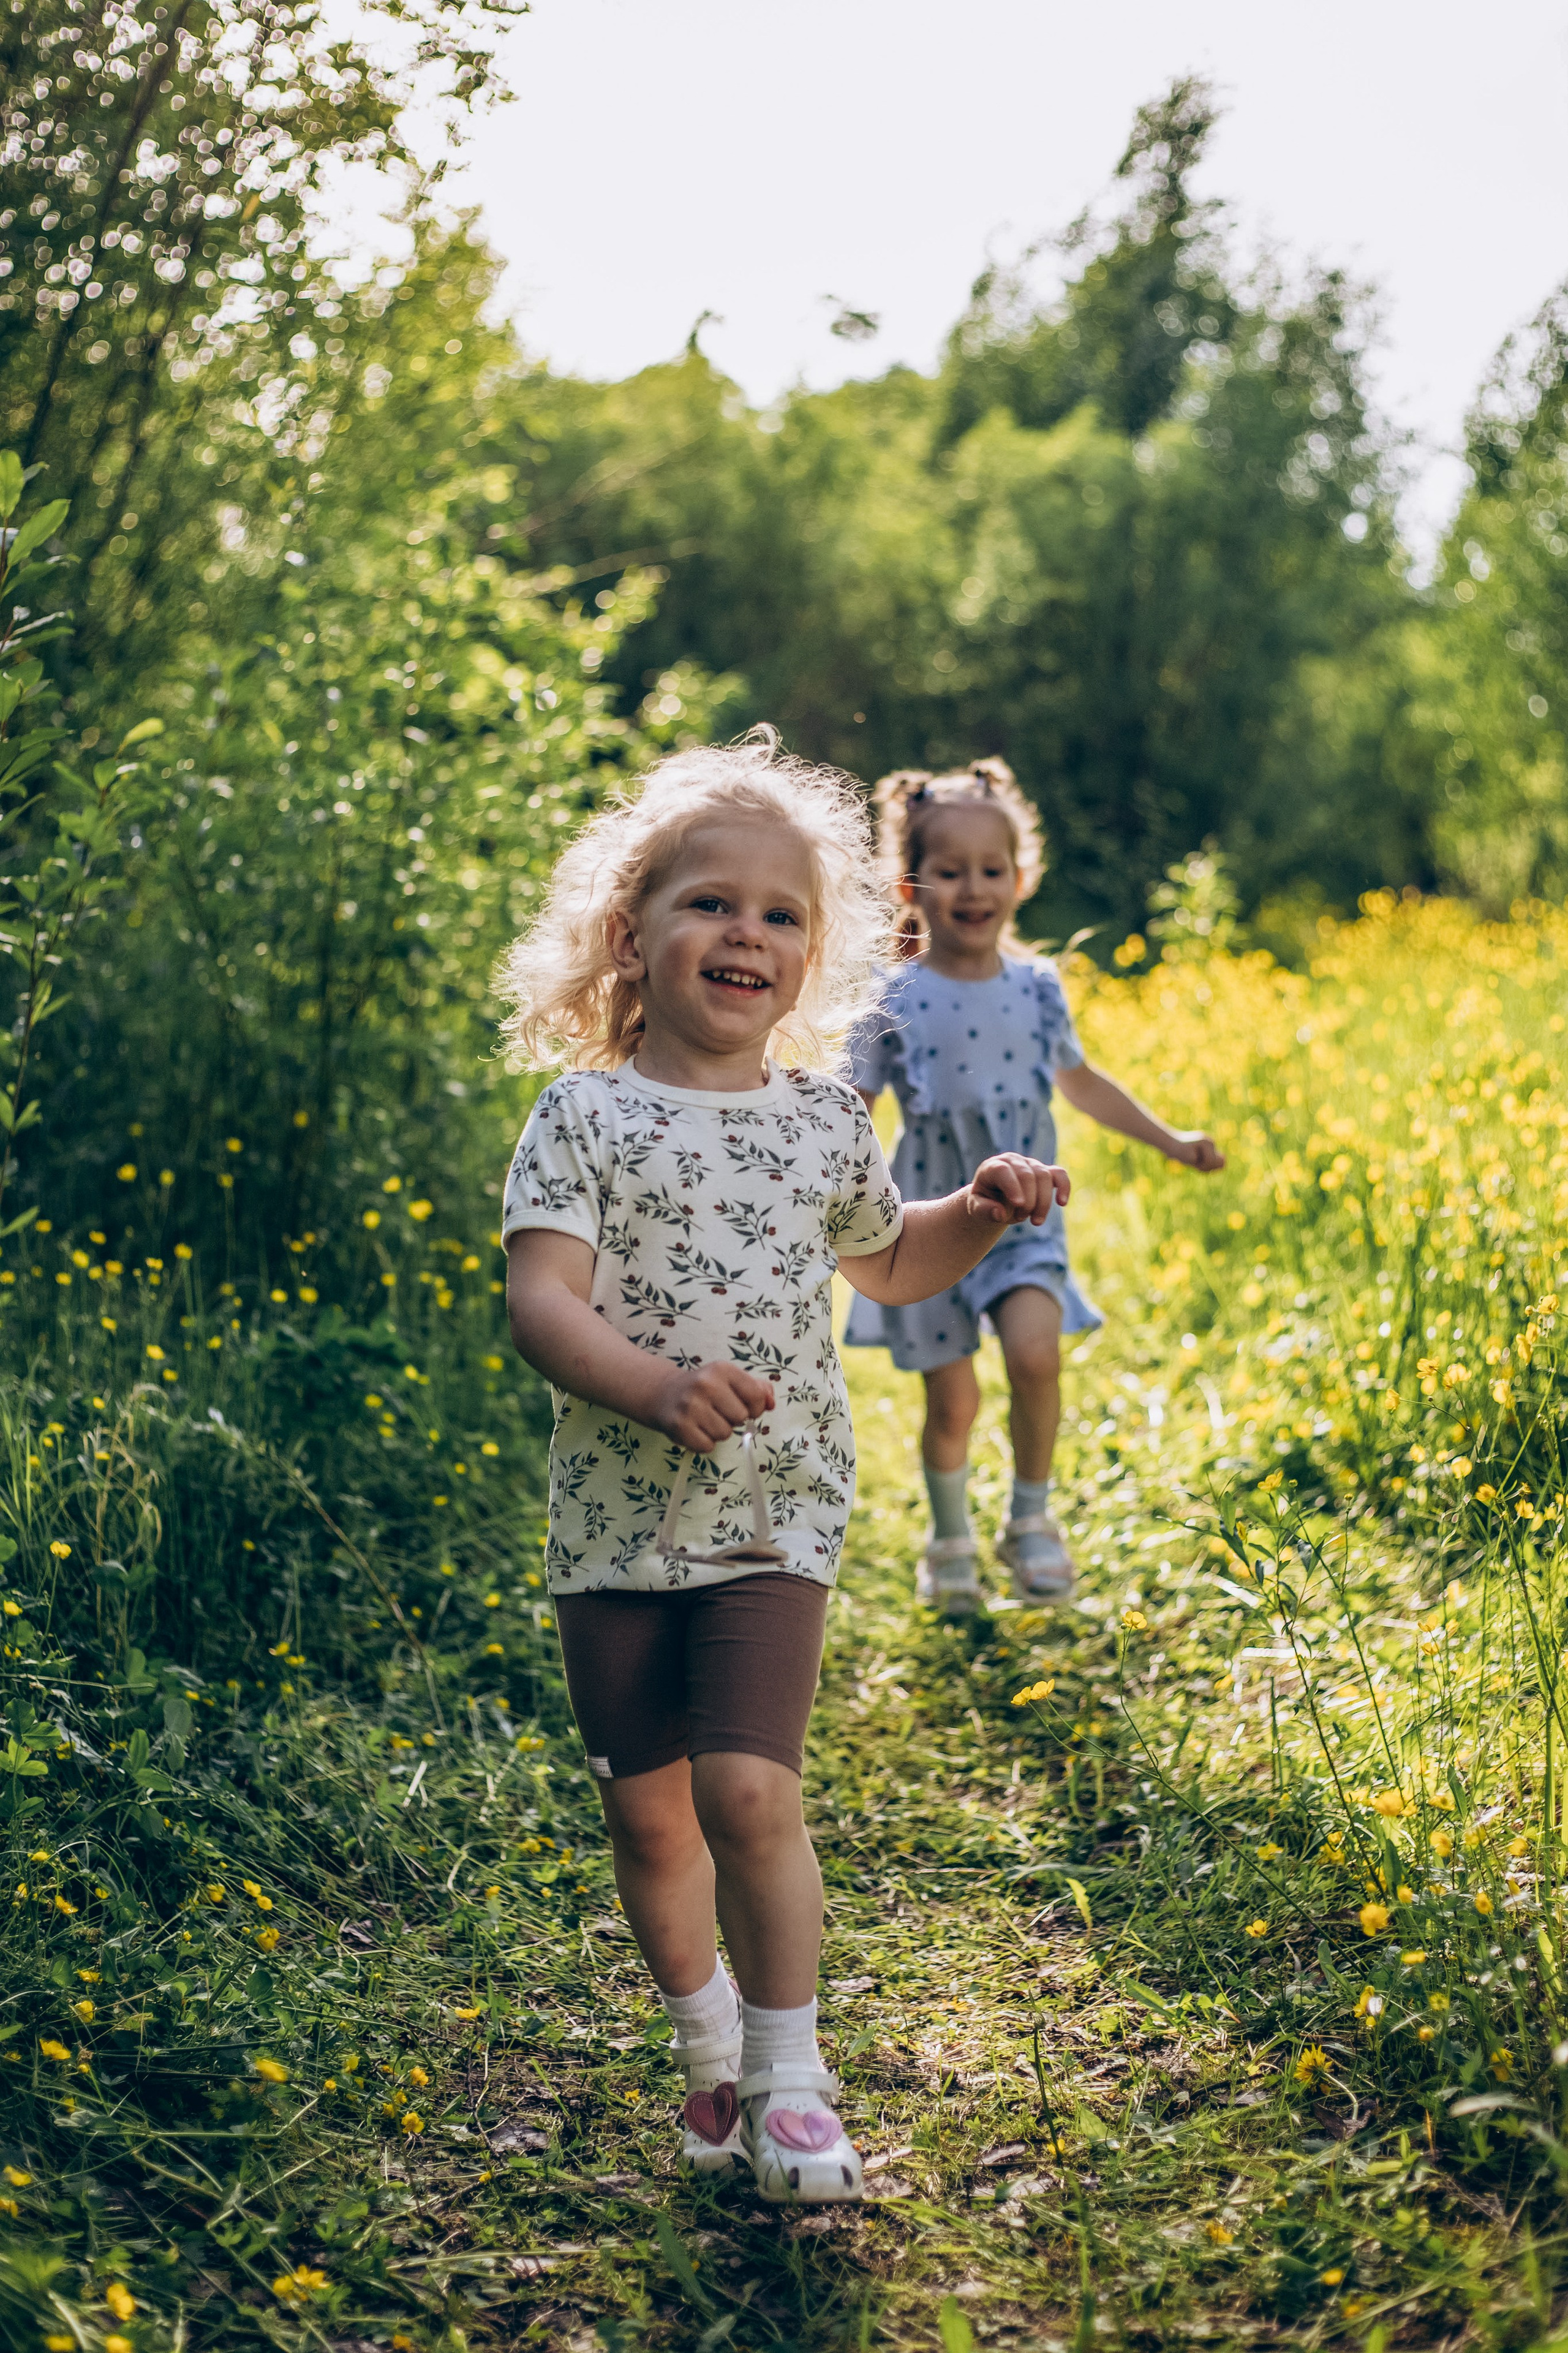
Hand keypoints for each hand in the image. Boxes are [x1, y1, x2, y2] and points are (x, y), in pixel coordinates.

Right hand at [653, 1359, 774, 1451]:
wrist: (664, 1393)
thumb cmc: (705, 1388)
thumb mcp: (730, 1380)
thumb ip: (757, 1389)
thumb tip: (771, 1403)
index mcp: (722, 1370)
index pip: (756, 1396)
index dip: (755, 1407)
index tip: (743, 1405)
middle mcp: (706, 1385)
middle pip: (741, 1418)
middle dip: (733, 1419)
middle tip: (718, 1411)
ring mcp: (691, 1406)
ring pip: (724, 1434)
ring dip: (718, 1432)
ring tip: (705, 1420)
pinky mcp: (680, 1426)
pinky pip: (707, 1447)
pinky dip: (704, 1443)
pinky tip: (695, 1429)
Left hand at [967, 1153, 1070, 1226]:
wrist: (995, 1198)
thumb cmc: (985, 1201)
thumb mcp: (977, 1208)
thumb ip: (984, 1210)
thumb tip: (999, 1213)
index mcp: (992, 1167)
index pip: (1004, 1171)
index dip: (1012, 1186)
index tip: (1018, 1205)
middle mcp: (1013, 1161)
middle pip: (1027, 1175)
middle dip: (1028, 1201)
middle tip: (1021, 1219)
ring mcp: (1030, 1164)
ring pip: (1044, 1176)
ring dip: (1043, 1202)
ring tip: (1035, 1221)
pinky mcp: (1045, 1172)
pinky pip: (1059, 1174)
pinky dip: (1064, 1187)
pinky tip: (1062, 1203)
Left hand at [1171, 1131, 1225, 1172]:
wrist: (1171, 1144)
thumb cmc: (1179, 1152)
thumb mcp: (1189, 1159)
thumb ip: (1207, 1162)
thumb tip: (1224, 1162)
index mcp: (1207, 1142)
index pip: (1212, 1161)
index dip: (1202, 1166)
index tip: (1192, 1161)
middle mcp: (1212, 1142)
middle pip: (1220, 1162)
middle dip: (1207, 1167)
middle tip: (1194, 1162)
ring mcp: (1212, 1145)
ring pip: (1219, 1164)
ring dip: (1206, 1166)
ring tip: (1195, 1162)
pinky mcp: (1210, 1149)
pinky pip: (1214, 1163)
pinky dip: (1205, 1166)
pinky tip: (1197, 1162)